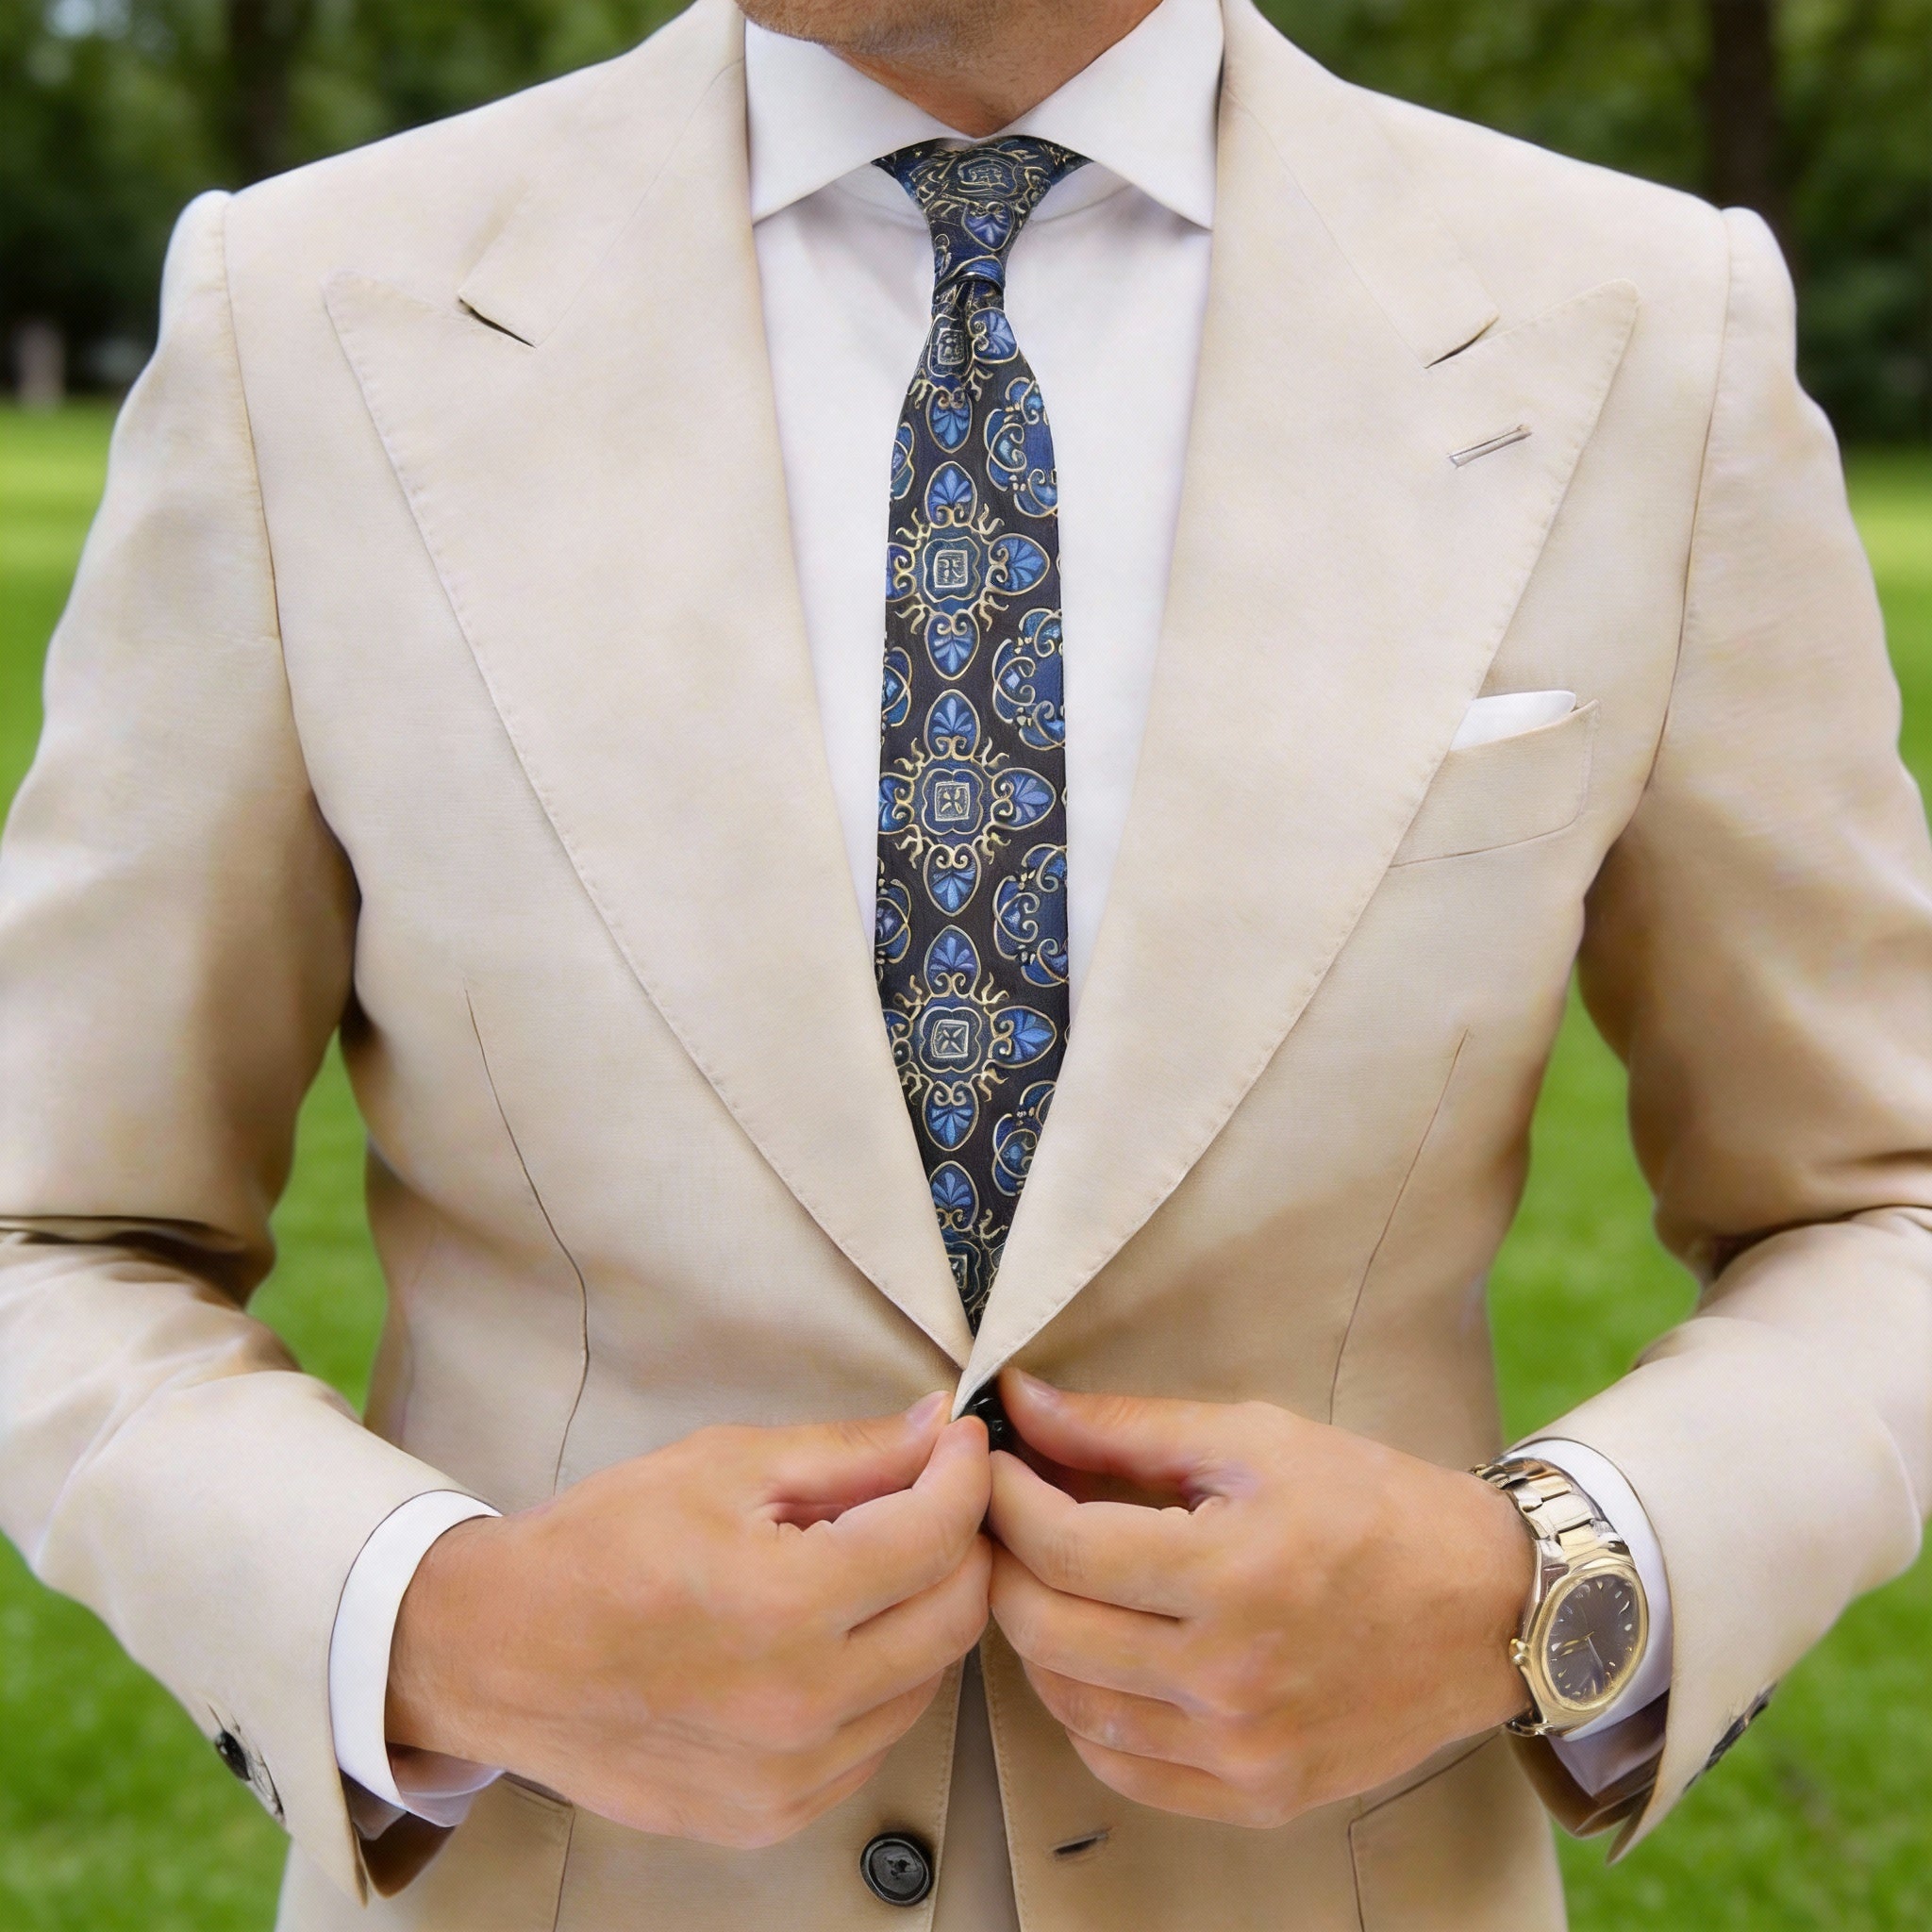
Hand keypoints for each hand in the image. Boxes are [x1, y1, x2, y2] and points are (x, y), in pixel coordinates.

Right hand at [387, 1395, 991, 1846]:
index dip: (965, 1473)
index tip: (959, 1442)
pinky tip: (833, 1637)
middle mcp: (800, 1707)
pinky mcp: (772, 1816)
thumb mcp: (724, 1465)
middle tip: (932, 1496)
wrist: (499, 1653)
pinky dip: (879, 1682)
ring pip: (927, 1683)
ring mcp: (789, 1778)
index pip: (938, 1535)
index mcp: (786, 1606)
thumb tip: (939, 1429)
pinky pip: (874, 1741)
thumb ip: (848, 1452)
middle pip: (956, 1617)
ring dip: (923, 1614)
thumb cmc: (601, 1547)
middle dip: (963, 1542)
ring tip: (871, 1564)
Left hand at [985, 1371, 1531, 1826]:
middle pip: (1048, 1630)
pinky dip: (1086, 1714)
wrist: (1489, 1607)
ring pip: (1070, 1706)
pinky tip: (1097, 1659)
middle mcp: (1231, 1676)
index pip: (1062, 1547)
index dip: (1005, 1499)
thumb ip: (1125, 1426)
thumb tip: (1022, 1401)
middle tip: (1004, 1519)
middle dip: (1004, 1564)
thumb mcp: (1254, 1439)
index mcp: (1231, 1573)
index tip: (991, 1464)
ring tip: (1047, 1581)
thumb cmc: (1374, 1505)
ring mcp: (1243, 1749)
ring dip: (1036, 1639)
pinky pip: (1123, 1770)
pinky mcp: (1258, 1795)